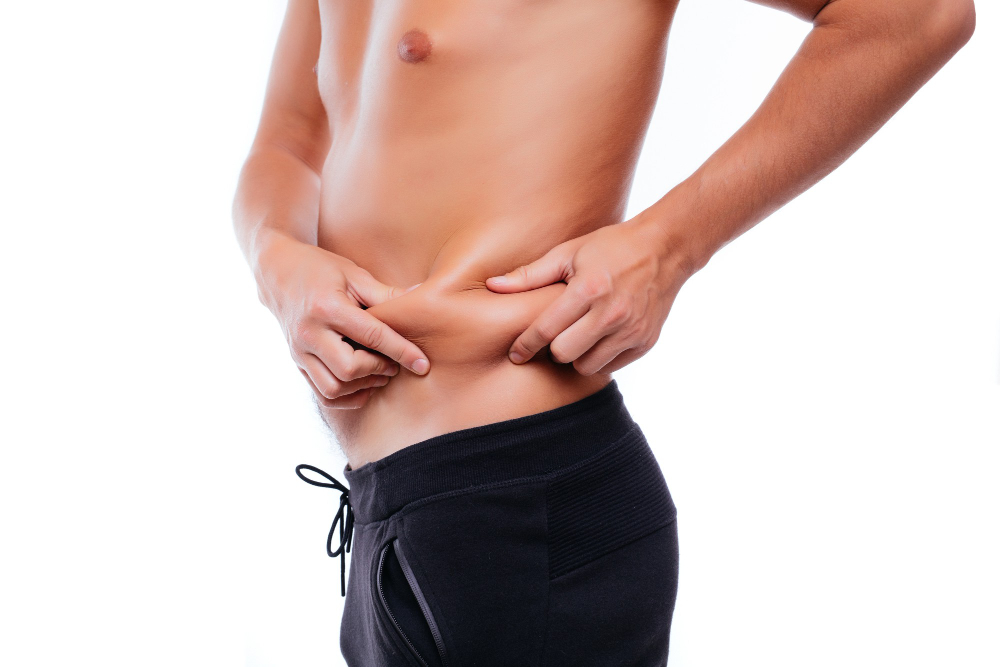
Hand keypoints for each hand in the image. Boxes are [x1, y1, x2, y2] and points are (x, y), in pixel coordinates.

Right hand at [255, 233, 428, 408]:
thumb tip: (422, 296)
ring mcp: (299, 351)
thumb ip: (386, 293)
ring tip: (380, 372)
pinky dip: (347, 397)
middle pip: (349, 369)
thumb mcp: (354, 274)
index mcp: (327, 307)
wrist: (277, 271)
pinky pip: (322, 395)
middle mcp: (309, 333)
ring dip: (363, 386)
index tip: (422, 364)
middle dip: (378, 370)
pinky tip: (363, 383)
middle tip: (395, 363)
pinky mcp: (297, 362)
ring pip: (333, 389)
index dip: (401, 352)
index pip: (371, 337)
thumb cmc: (321, 269)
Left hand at [485, 217, 693, 375]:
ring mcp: (631, 330)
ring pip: (587, 366)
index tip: (516, 353)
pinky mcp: (645, 342)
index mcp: (588, 290)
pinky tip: (599, 337)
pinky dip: (600, 357)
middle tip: (556, 333)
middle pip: (564, 354)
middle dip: (554, 347)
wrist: (665, 249)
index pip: (545, 330)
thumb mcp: (569, 253)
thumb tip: (492, 286)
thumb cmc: (611, 247)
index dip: (525, 344)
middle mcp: (612, 313)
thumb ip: (530, 275)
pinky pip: (611, 366)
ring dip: (577, 355)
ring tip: (578, 335)